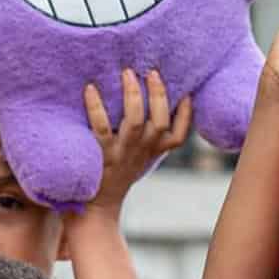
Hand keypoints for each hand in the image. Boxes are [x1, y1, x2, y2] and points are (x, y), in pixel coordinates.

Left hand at [82, 69, 191, 212]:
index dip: (186, 115)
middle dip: (158, 94)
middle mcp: (142, 152)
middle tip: (151, 71)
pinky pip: (101, 127)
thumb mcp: (141, 158)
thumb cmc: (119, 174)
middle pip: (158, 122)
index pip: (179, 136)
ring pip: (134, 121)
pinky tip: (90, 88)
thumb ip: (150, 137)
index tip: (187, 93)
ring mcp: (122, 153)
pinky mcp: (101, 155)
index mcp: (154, 152)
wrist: (98, 207)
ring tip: (127, 73)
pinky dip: (96, 106)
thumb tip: (155, 102)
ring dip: (132, 94)